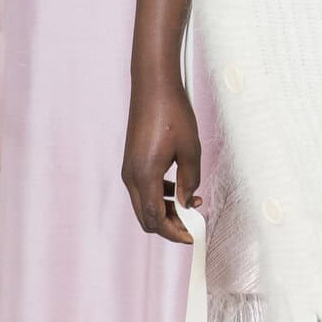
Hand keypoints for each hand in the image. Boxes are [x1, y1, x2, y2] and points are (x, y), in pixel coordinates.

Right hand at [123, 72, 201, 244]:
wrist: (153, 86)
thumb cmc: (172, 113)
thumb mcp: (191, 150)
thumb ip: (190, 180)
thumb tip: (188, 201)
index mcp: (144, 175)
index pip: (156, 219)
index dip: (174, 232)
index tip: (192, 235)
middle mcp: (131, 175)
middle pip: (146, 217)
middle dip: (169, 226)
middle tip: (192, 225)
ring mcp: (129, 169)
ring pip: (145, 204)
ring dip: (166, 210)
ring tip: (193, 202)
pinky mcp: (132, 161)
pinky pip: (144, 189)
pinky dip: (161, 196)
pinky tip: (180, 188)